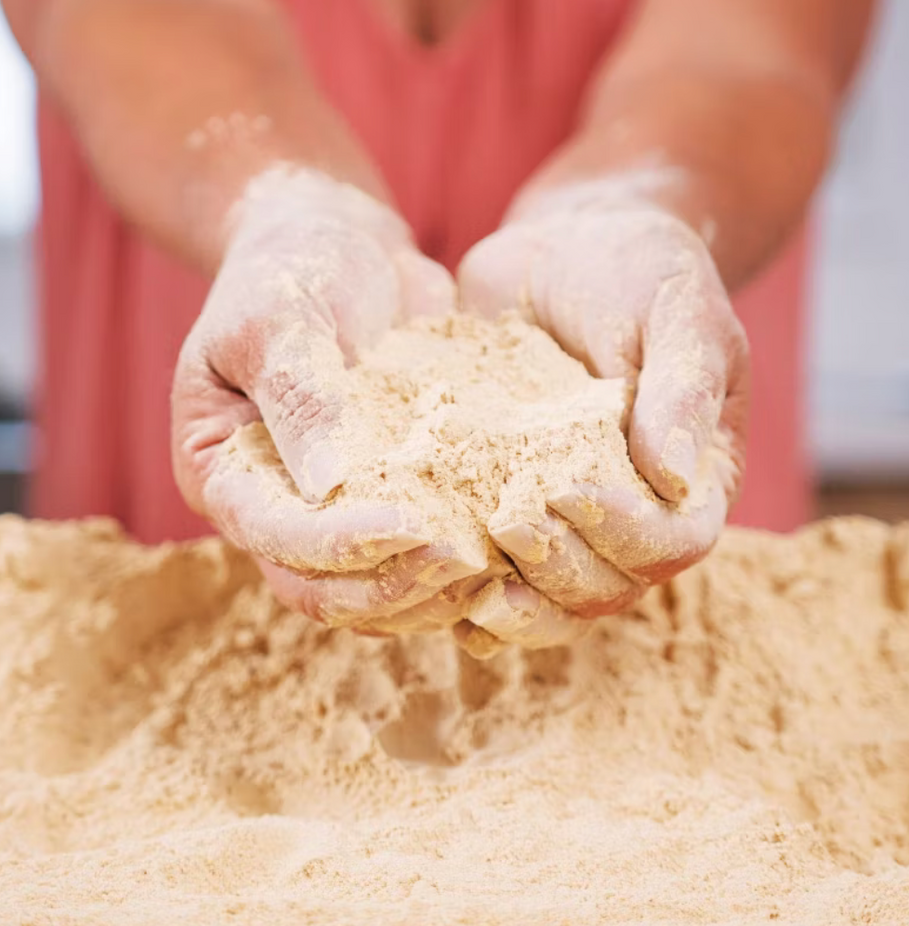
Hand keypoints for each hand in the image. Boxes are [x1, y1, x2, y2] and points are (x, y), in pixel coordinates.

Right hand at [172, 168, 485, 626]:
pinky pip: (414, 558)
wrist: (340, 247)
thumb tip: (327, 483)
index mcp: (223, 470)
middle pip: (319, 587)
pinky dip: (454, 569)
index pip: (274, 534)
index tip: (413, 524)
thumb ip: (299, 395)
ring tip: (495, 570)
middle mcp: (273, 508)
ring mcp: (331, 512)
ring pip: (370, 591)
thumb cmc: (292, 268)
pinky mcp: (385, 502)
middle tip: (464, 562)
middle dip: (390, 586)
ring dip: (428, 596)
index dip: (339, 543)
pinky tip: (507, 555)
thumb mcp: (277, 316)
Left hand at [457, 185, 749, 618]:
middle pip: (610, 585)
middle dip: (559, 570)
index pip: (674, 542)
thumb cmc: (636, 269)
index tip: (568, 489)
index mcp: (692, 477)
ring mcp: (570, 518)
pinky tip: (436, 587)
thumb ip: (684, 387)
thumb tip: (673, 477)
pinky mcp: (509, 503)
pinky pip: (500, 574)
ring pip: (554, 599)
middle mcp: (633, 513)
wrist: (564, 249)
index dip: (626, 535)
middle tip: (506, 521)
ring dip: (516, 605)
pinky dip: (471, 591)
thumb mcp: (676, 310)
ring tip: (467, 584)